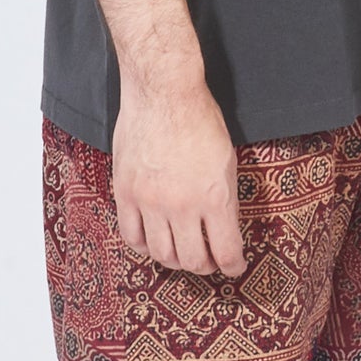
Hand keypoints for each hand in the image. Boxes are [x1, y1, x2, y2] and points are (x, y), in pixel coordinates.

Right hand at [111, 77, 248, 276]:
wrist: (164, 94)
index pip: (226, 252)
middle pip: (192, 260)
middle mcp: (182, 206)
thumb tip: (223, 230)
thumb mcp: (227, 161)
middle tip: (208, 260)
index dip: (233, 266)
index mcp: (215, 197)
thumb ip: (225, 200)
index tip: (234, 267)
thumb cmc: (200, 120)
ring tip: (180, 252)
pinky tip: (152, 241)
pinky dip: (143, 246)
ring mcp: (150, 201)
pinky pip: (131, 235)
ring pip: (161, 253)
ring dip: (174, 259)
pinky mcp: (125, 193)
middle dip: (204, 266)